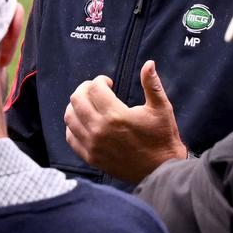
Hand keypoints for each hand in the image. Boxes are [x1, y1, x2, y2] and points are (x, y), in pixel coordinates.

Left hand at [64, 60, 186, 183]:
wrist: (161, 169)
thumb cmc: (162, 137)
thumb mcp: (161, 108)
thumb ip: (152, 84)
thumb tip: (149, 63)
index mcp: (115, 115)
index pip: (94, 88)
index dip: (100, 80)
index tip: (108, 82)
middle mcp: (99, 130)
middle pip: (77, 100)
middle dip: (84, 89)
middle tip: (95, 89)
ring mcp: (93, 145)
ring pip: (69, 118)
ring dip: (76, 106)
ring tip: (88, 104)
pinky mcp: (91, 157)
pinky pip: (71, 138)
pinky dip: (73, 126)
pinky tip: (83, 122)